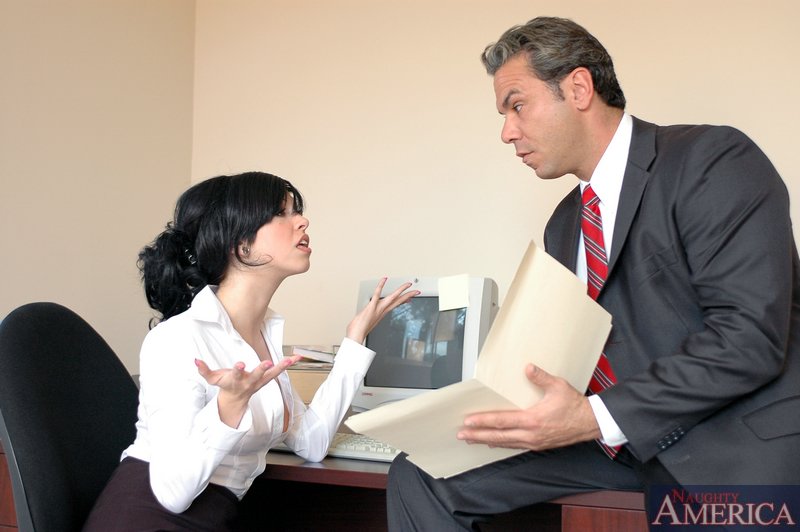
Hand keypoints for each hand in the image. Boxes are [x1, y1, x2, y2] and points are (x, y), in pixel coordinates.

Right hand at [195, 355, 300, 427]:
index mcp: (235, 381)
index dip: (237, 370)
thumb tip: (195, 360)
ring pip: (271, 374)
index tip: (240, 364)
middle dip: (260, 369)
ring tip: (290, 359)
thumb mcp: (212, 380)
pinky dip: (288, 364)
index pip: (235, 375)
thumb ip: (204, 370)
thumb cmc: (224, 385)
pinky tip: (297, 357)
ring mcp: (259, 381)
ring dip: (281, 367)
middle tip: (267, 362)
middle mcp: (249, 382)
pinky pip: (279, 371)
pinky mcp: (267, 379)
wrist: (235, 400)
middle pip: (256, 375)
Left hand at [346, 278, 418, 343]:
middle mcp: (381, 311)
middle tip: (416, 291)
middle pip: (398, 301)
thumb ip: (368, 316)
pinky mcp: (371, 307)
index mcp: (381, 313)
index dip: (403, 300)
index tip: (410, 297)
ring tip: (408, 284)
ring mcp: (377, 308)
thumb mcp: (367, 322)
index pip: (395, 305)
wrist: (356, 336)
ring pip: (392, 297)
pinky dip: (381, 286)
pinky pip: (377, 294)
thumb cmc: (358, 330)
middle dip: (408, 295)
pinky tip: (384, 279)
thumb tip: (367, 316)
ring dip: (401, 290)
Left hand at [457, 364, 600, 450]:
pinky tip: (493, 443)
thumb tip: (528, 368)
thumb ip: (541, 377)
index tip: (468, 421)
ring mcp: (534, 442)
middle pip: (498, 436)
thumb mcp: (558, 386)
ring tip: (472, 440)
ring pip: (505, 443)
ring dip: (487, 441)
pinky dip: (501, 444)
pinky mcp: (537, 445)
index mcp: (533, 420)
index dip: (483, 421)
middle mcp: (531, 434)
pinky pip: (514, 446)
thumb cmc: (574, 405)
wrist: (590, 423)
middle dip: (478, 436)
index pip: (502, 421)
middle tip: (461, 435)